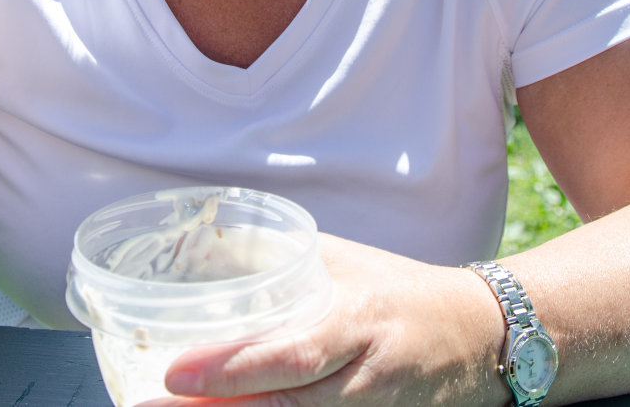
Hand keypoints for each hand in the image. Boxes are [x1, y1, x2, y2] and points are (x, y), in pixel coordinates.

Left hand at [146, 235, 504, 406]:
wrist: (479, 336)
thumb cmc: (397, 291)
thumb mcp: (346, 263)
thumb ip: (282, 257)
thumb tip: (209, 240)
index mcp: (355, 321)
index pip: (290, 353)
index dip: (233, 368)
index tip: (175, 371)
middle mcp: (362, 376)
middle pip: (285, 406)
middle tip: (151, 404)